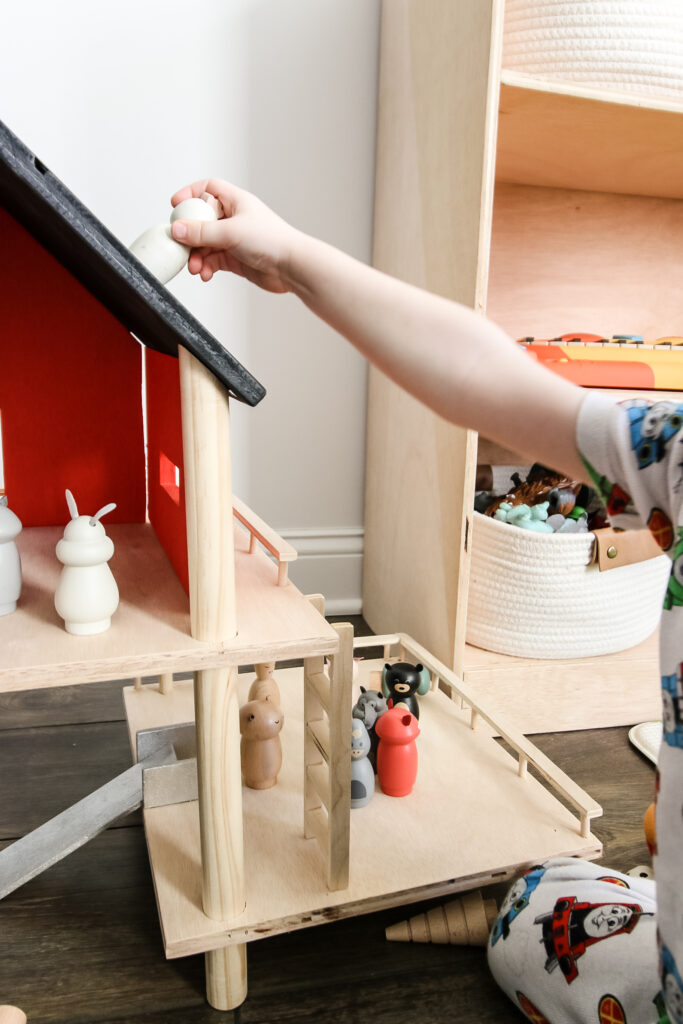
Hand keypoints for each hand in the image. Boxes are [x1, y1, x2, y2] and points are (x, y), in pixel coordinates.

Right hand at [170, 178, 296, 293]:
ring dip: (197, 256)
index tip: (176, 205)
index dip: (191, 194)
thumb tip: (177, 230)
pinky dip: (206, 266)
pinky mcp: (236, 258)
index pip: (208, 189)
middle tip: (182, 247)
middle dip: (190, 236)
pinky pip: (213, 260)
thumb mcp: (230, 232)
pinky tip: (205, 273)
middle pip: (202, 221)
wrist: (292, 267)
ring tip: (195, 267)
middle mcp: (234, 218)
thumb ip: (201, 232)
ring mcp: (235, 239)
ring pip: (206, 244)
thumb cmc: (272, 241)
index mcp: (236, 201)